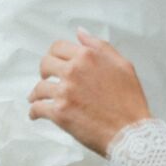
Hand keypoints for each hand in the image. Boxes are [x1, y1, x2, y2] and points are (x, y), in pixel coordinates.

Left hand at [29, 28, 151, 155]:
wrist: (131, 133)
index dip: (54, 54)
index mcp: (88, 56)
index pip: (58, 47)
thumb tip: (80, 33)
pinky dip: (34, 112)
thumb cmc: (130, 102)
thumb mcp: (123, 65)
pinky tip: (35, 114)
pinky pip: (37, 108)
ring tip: (37, 98)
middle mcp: (73, 71)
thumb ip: (99, 46)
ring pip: (39, 88)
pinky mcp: (59, 112)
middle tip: (46, 78)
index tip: (54, 62)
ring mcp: (65, 91)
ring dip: (37, 94)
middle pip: (45, 64)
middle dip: (44, 71)